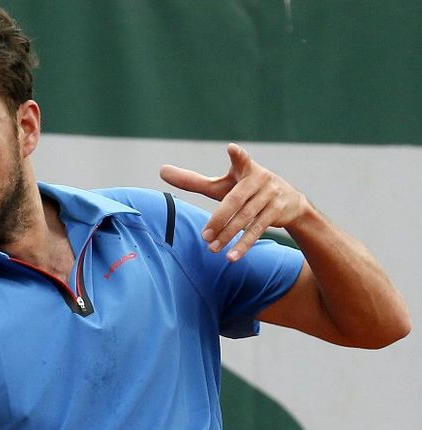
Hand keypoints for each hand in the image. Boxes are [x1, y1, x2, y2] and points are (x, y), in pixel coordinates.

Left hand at [160, 143, 312, 260]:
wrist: (291, 202)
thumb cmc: (246, 190)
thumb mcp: (223, 185)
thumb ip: (194, 181)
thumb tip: (161, 170)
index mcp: (245, 169)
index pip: (241, 160)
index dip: (237, 155)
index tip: (232, 149)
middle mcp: (259, 179)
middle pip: (235, 200)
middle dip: (219, 219)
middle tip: (204, 236)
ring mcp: (271, 196)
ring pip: (246, 217)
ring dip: (228, 234)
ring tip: (211, 248)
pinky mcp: (277, 212)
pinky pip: (258, 230)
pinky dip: (244, 244)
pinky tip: (231, 257)